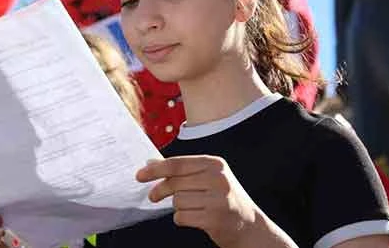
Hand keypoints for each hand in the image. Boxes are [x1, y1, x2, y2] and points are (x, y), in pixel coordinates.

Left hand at [137, 155, 256, 246]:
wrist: (248, 225)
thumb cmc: (224, 199)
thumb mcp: (207, 178)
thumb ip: (181, 170)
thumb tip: (150, 162)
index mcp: (215, 164)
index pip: (177, 164)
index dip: (155, 170)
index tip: (140, 175)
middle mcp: (218, 179)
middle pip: (175, 183)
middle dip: (161, 191)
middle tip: (153, 196)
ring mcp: (218, 200)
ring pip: (178, 201)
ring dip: (178, 207)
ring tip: (193, 208)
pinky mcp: (214, 219)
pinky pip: (182, 217)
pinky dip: (182, 219)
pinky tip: (195, 218)